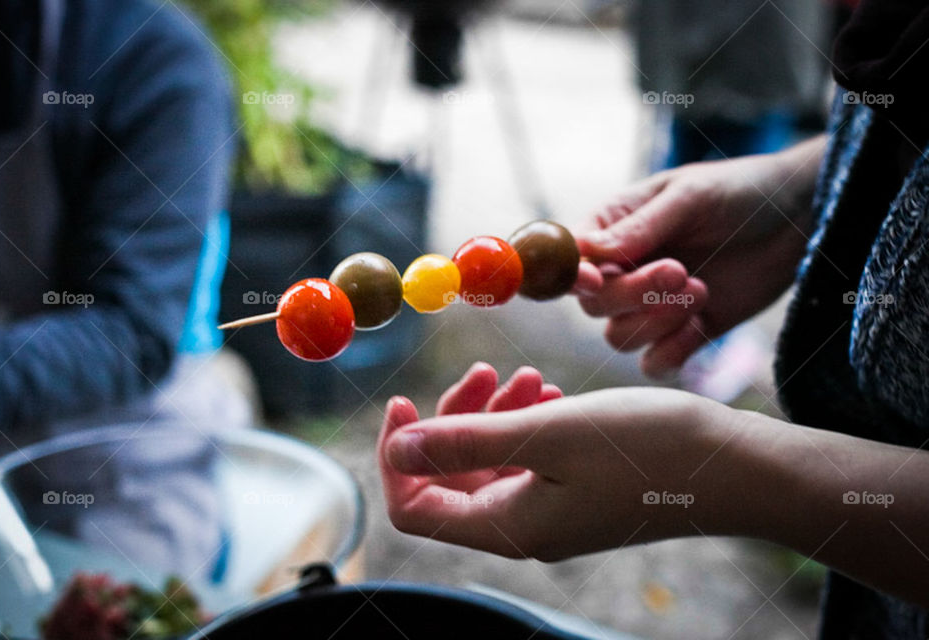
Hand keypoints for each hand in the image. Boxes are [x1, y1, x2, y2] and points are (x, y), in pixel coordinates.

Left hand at [377, 363, 721, 560]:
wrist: (735, 466)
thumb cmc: (648, 448)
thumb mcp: (548, 434)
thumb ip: (466, 443)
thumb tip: (396, 451)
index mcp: (508, 526)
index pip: (415, 510)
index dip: (397, 457)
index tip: (402, 400)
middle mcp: (524, 528)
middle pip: (452, 477)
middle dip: (455, 418)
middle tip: (486, 371)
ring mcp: (552, 511)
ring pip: (493, 461)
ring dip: (495, 414)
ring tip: (527, 376)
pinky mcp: (576, 491)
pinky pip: (529, 458)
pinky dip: (527, 421)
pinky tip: (548, 392)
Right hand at [573, 137, 825, 375]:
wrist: (796, 220)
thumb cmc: (738, 192)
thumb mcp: (690, 197)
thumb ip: (640, 227)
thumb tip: (589, 252)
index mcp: (610, 229)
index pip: (569, 260)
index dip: (571, 276)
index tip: (596, 280)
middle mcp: (621, 270)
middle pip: (595, 304)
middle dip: (634, 295)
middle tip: (681, 272)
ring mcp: (649, 305)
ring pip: (619, 337)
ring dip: (657, 321)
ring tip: (701, 290)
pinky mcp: (680, 333)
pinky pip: (654, 362)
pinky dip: (673, 350)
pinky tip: (703, 323)